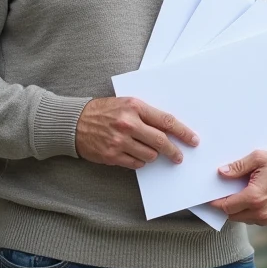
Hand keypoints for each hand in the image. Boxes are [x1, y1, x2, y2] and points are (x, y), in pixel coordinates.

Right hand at [75, 97, 197, 169]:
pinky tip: (135, 155)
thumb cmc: (102, 111)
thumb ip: (145, 114)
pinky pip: (136, 163)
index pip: (166, 121)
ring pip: (150, 155)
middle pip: (161, 141)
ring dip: (153, 155)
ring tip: (148, 151)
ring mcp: (120, 141)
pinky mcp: (112, 155)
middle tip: (179, 156)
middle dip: (174, 151)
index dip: (183, 132)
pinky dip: (139, 161)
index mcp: (134, 107)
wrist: (73, 122)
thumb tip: (169, 129)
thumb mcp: (125, 104)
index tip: (192, 139)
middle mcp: (128, 124)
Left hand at [209, 151, 266, 225]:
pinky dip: (245, 211)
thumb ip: (238, 167)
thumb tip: (221, 173)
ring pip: (240, 218)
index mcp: (255, 197)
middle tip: (221, 192)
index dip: (215, 202)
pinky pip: (250, 218)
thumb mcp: (259, 158)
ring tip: (236, 193)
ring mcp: (266, 218)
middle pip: (231, 214)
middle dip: (224, 204)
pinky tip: (246, 197)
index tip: (208, 197)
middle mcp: (260, 212)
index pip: (226, 206)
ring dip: (235, 208)